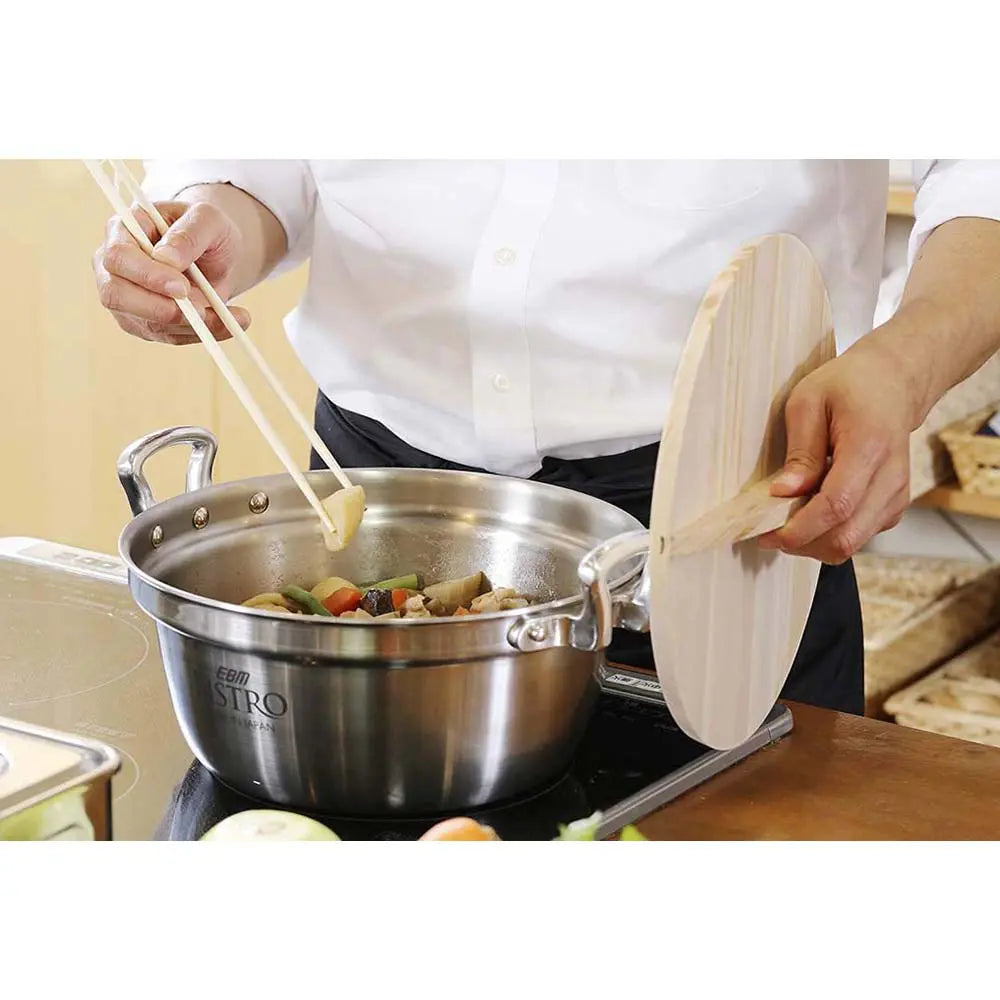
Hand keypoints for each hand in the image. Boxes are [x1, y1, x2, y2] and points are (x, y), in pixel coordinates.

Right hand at [93, 200, 250, 344]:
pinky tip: (226, 324)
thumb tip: (167, 258)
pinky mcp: (144, 322)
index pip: (118, 257)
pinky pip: (168, 335)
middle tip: (202, 311)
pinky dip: (201, 333)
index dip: (147, 275)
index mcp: (123, 231)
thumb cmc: (206, 229)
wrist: (216, 254)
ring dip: (191, 325)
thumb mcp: (208, 219)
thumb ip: (189, 233)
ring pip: (147, 322)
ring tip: (232, 316)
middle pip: (116, 295)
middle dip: (161, 308)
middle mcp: (115, 267)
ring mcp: (126, 298)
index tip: (182, 288)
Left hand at [757, 337, 917, 563]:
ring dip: (813, 542)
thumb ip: (800, 452)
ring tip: (787, 521)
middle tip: (768, 532)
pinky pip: (858, 536)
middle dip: (801, 543)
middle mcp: (891, 478)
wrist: (892, 383)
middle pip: (845, 536)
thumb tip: (783, 493)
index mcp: (869, 447)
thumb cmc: (849, 386)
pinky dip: (829, 534)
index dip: (799, 529)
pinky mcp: (893, 506)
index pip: (836, 506)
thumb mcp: (808, 402)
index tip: (766, 533)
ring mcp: (896, 495)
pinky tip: (811, 513)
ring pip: (851, 543)